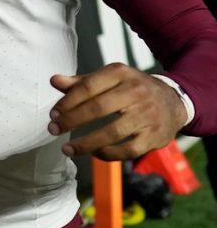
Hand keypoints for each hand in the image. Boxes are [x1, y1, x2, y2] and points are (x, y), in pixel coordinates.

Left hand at [48, 64, 189, 160]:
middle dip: (72, 121)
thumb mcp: (110, 78)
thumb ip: (82, 82)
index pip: (88, 87)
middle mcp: (135, 92)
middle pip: (98, 108)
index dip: (68, 101)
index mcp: (120, 73)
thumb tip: (54, 81)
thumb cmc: (131, 88)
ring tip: (67, 149)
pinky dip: (109, 154)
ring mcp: (147, 116)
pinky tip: (94, 153)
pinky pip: (129, 150)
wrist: (173, 101)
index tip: (53, 114)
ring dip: (86, 143)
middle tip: (53, 129)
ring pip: (113, 132)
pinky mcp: (155, 137)